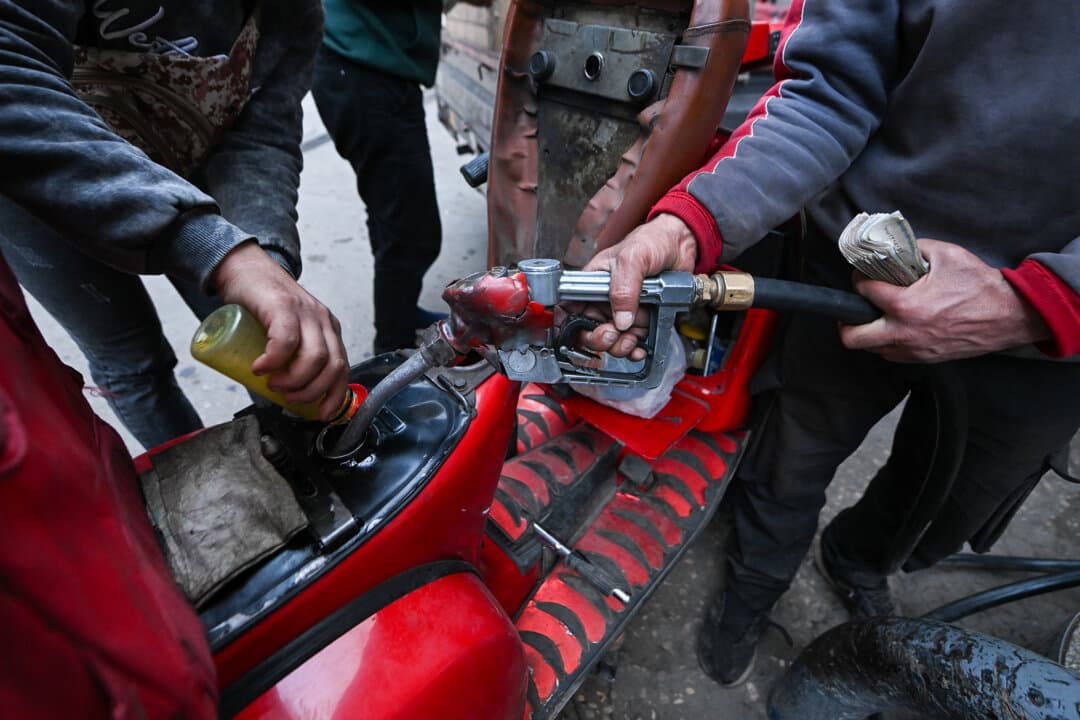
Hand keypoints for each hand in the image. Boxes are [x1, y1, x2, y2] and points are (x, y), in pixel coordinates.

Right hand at [210, 241, 348, 418]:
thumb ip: (294, 355)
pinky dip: (274, 361)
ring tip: (273, 384)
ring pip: (315, 358)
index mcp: (328, 330)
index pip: (343, 368)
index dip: (335, 395)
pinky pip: (286, 341)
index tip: (323, 413)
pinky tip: (260, 368)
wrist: (243, 268)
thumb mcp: (288, 332)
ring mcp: (306, 312)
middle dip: (312, 392)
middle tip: (288, 398)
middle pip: (333, 366)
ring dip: (294, 381)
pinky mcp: (284, 306)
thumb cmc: (262, 306)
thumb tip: (287, 394)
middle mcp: (323, 320)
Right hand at [578, 213, 697, 358]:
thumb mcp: (633, 258)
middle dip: (598, 339)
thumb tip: (621, 319)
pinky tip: (640, 347)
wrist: (680, 245)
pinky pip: (632, 341)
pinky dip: (635, 350)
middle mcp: (605, 299)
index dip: (569, 324)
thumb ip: (624, 288)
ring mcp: (624, 311)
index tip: (579, 334)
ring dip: (619, 346)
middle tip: (611, 335)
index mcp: (592, 282)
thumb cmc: (651, 240)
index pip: (569, 307)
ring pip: (612, 340)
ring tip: (630, 340)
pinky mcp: (641, 319)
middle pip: (589, 330)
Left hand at [840, 239, 1050, 361]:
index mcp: (906, 305)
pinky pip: (892, 356)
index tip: (863, 275)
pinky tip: (896, 327)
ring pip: (871, 349)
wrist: (1010, 315)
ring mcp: (914, 349)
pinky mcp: (924, 359)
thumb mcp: (946, 254)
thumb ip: (914, 249)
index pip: (862, 292)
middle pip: (852, 337)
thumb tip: (895, 249)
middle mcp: (904, 332)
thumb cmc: (980, 285)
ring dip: (868, 333)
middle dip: (846, 320)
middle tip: (855, 307)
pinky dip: (887, 343)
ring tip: (877, 316)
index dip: (858, 279)